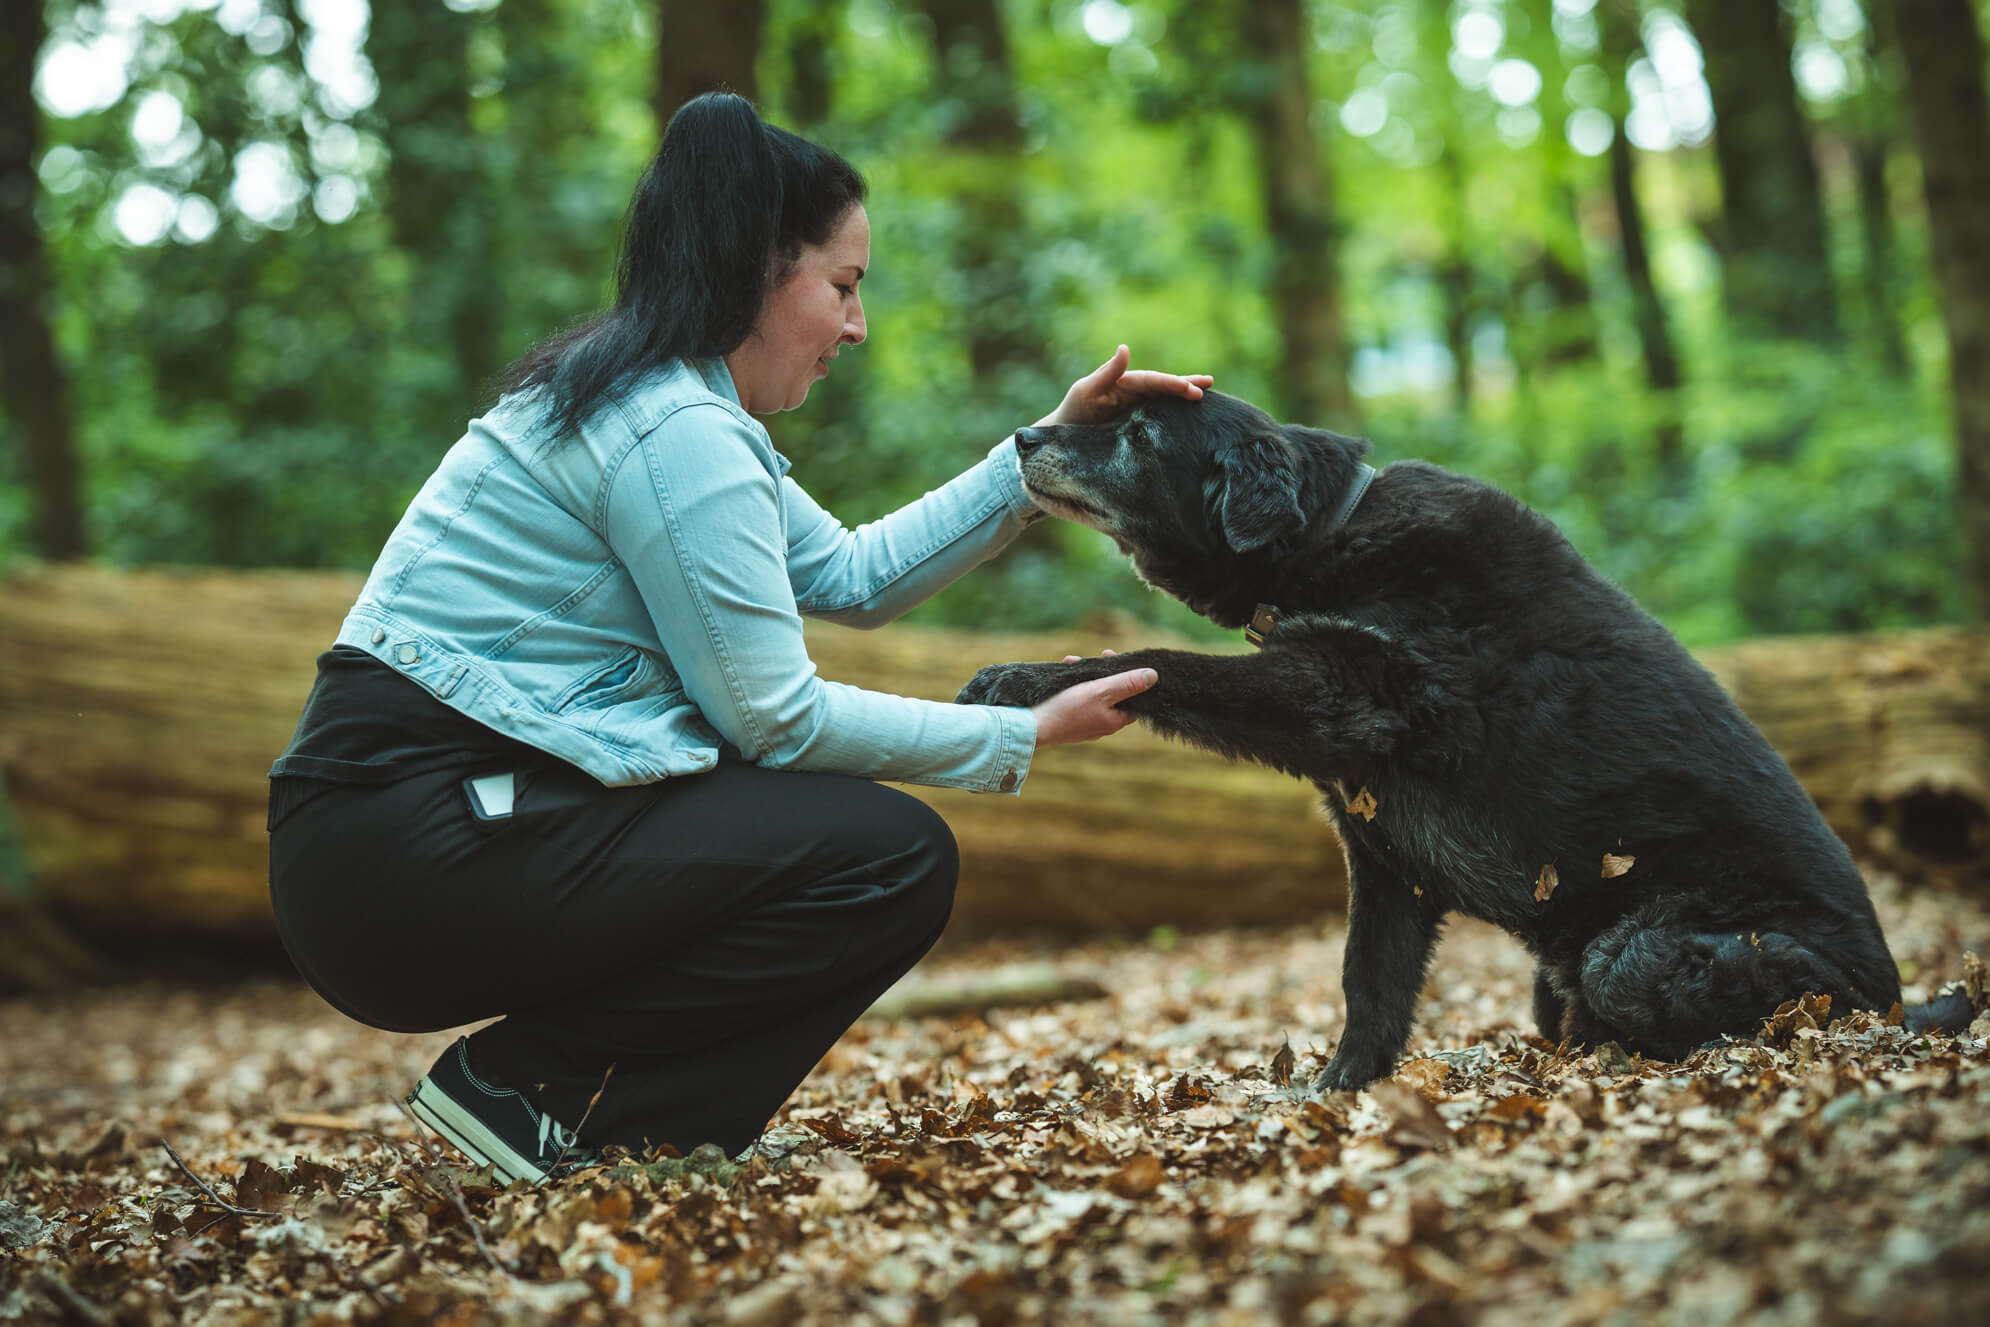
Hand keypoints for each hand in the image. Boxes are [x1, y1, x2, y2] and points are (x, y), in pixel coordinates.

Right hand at [957, 658, 1157, 747]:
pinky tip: (1065, 672)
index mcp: (1115, 720)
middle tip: (1098, 656)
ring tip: (1073, 660)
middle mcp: (1103, 725)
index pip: (1135, 699)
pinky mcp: (1069, 721)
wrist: (1033, 728)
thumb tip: (1154, 676)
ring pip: (1094, 694)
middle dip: (1105, 672)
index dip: (1132, 678)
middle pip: (1114, 694)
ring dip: (1088, 675)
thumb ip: (1128, 683)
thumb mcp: (1101, 691)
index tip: (1119, 660)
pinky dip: (1075, 685)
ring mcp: (1085, 724)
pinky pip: (1079, 699)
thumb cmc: (1068, 709)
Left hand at [1037, 345, 1212, 426]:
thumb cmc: (1072, 414)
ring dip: (1184, 396)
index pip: (1152, 381)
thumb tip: (1126, 348)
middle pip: (1163, 387)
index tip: (1191, 388)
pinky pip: (1159, 418)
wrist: (1061, 443)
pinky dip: (1175, 415)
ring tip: (1207, 394)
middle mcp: (1132, 394)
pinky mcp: (1135, 426)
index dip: (1171, 383)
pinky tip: (1191, 416)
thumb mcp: (1085, 391)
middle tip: (1208, 386)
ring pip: (1164, 401)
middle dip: (1185, 385)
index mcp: (1123, 384)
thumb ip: (1105, 373)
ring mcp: (1135, 410)